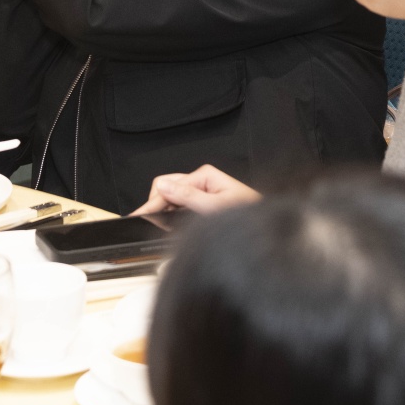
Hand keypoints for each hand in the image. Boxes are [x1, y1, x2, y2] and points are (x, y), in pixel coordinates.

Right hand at [130, 165, 259, 216]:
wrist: (265, 229)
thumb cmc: (248, 216)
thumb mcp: (217, 208)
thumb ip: (189, 198)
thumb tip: (163, 188)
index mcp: (205, 176)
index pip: (169, 184)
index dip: (154, 201)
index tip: (140, 214)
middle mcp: (202, 181)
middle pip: (168, 188)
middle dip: (158, 204)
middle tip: (148, 222)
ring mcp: (202, 193)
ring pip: (172, 198)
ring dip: (164, 210)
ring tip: (156, 224)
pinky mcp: (203, 204)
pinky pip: (180, 206)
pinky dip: (172, 215)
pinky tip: (169, 224)